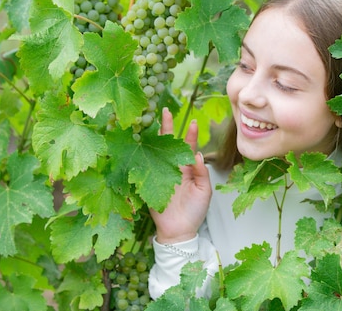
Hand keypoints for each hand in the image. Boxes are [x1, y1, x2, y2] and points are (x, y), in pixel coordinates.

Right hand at [149, 108, 211, 243]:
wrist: (178, 231)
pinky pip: (143, 166)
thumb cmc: (194, 211)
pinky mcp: (147, 183)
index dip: (191, 135)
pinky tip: (137, 142)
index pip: (189, 147)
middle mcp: (172, 168)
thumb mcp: (204, 191)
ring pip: (155, 151)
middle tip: (165, 110)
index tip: (193, 121)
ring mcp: (159, 174)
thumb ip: (202, 173)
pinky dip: (139, 154)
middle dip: (167, 127)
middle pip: (169, 144)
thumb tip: (198, 154)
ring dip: (153, 136)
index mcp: (188, 169)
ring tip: (150, 120)